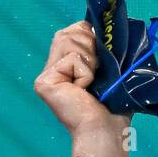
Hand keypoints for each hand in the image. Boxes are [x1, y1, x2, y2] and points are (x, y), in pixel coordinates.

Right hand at [34, 21, 130, 139]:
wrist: (106, 130)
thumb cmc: (113, 107)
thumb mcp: (111, 69)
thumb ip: (103, 46)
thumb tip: (105, 26)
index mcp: (67, 63)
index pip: (77, 29)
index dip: (93, 36)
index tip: (103, 59)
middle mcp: (53, 67)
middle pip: (71, 31)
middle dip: (92, 47)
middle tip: (98, 74)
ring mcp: (46, 75)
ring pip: (69, 40)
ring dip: (89, 61)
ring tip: (90, 84)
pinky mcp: (44, 81)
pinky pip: (72, 58)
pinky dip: (85, 72)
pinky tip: (83, 91)